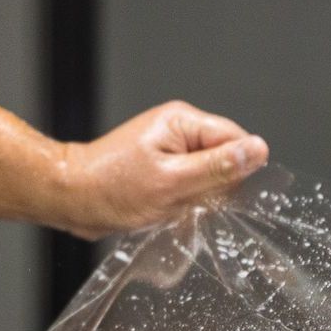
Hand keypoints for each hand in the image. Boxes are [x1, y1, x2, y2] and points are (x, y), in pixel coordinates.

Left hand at [54, 101, 268, 238]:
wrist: (72, 199)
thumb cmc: (112, 190)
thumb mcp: (172, 182)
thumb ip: (217, 168)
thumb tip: (258, 151)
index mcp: (182, 121)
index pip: (234, 140)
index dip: (233, 170)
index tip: (216, 193)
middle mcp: (178, 130)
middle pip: (223, 159)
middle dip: (211, 187)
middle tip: (183, 200)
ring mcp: (169, 150)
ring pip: (206, 177)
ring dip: (195, 198)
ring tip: (168, 204)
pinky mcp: (162, 168)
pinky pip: (189, 186)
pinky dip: (182, 202)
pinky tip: (163, 208)